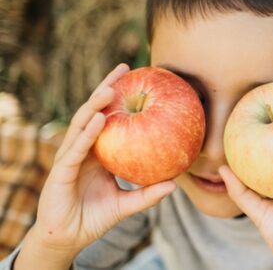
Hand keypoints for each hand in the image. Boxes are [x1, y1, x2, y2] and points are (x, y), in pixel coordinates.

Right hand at [18, 64, 175, 267]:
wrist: (68, 239)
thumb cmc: (94, 218)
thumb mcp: (127, 205)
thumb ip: (148, 194)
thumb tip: (175, 184)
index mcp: (96, 152)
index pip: (108, 117)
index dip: (119, 97)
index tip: (136, 76)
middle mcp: (82, 149)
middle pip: (93, 112)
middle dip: (106, 89)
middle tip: (123, 68)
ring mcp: (69, 158)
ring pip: (82, 125)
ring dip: (95, 106)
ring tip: (111, 89)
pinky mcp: (60, 172)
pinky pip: (76, 150)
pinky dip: (88, 134)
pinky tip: (100, 120)